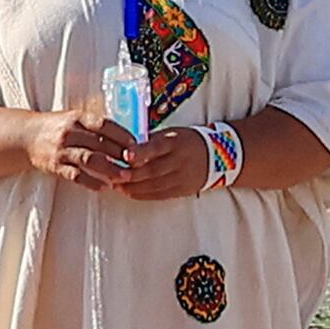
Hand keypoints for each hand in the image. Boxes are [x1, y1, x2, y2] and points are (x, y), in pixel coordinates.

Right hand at [20, 108, 137, 187]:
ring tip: (124, 177)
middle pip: (100, 143)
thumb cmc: (58, 128)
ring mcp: (62, 150)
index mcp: (78, 118)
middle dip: (120, 154)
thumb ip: (96, 126)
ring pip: (89, 159)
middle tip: (138, 164)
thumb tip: (126, 136)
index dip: (122, 135)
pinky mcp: (55, 166)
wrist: (26, 137)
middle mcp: (70, 133)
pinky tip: (104, 187)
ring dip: (109, 169)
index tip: (137, 144)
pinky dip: (90, 182)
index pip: (104, 125)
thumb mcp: (75, 119)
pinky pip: (75, 175)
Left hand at [109, 124, 233, 202]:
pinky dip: (142, 194)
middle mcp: (179, 160)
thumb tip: (125, 145)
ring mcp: (181, 177)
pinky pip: (159, 195)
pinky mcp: (181, 190)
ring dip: (133, 186)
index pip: (157, 146)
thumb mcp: (173, 133)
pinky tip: (129, 192)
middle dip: (131, 174)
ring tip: (116, 185)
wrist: (218, 157)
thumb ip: (151, 140)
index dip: (142, 152)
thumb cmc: (187, 141)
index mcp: (176, 142)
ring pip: (154, 185)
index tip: (126, 154)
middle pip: (153, 170)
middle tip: (111, 175)